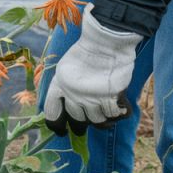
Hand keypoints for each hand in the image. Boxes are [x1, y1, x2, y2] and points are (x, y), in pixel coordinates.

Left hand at [44, 4, 142, 135]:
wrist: (106, 41)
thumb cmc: (87, 52)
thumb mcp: (66, 68)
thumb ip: (65, 88)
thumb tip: (68, 106)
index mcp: (59, 86)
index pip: (52, 115)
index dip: (57, 126)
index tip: (63, 131)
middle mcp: (74, 95)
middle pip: (78, 121)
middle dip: (83, 124)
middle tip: (91, 118)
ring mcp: (93, 98)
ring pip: (98, 121)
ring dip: (104, 116)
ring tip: (108, 107)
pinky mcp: (111, 97)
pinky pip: (115, 115)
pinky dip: (119, 112)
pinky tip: (120, 105)